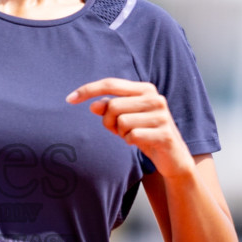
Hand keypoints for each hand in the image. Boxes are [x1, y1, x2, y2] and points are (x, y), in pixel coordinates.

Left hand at [66, 78, 194, 178]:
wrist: (173, 158)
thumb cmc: (144, 134)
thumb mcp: (124, 120)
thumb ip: (108, 109)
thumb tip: (93, 105)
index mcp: (145, 89)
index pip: (110, 83)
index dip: (88, 90)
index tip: (69, 99)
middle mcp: (155, 98)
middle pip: (113, 106)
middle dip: (108, 122)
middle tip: (117, 131)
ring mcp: (162, 115)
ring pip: (121, 121)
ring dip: (121, 133)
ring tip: (131, 136)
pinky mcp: (164, 133)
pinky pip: (132, 136)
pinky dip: (130, 142)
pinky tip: (139, 143)